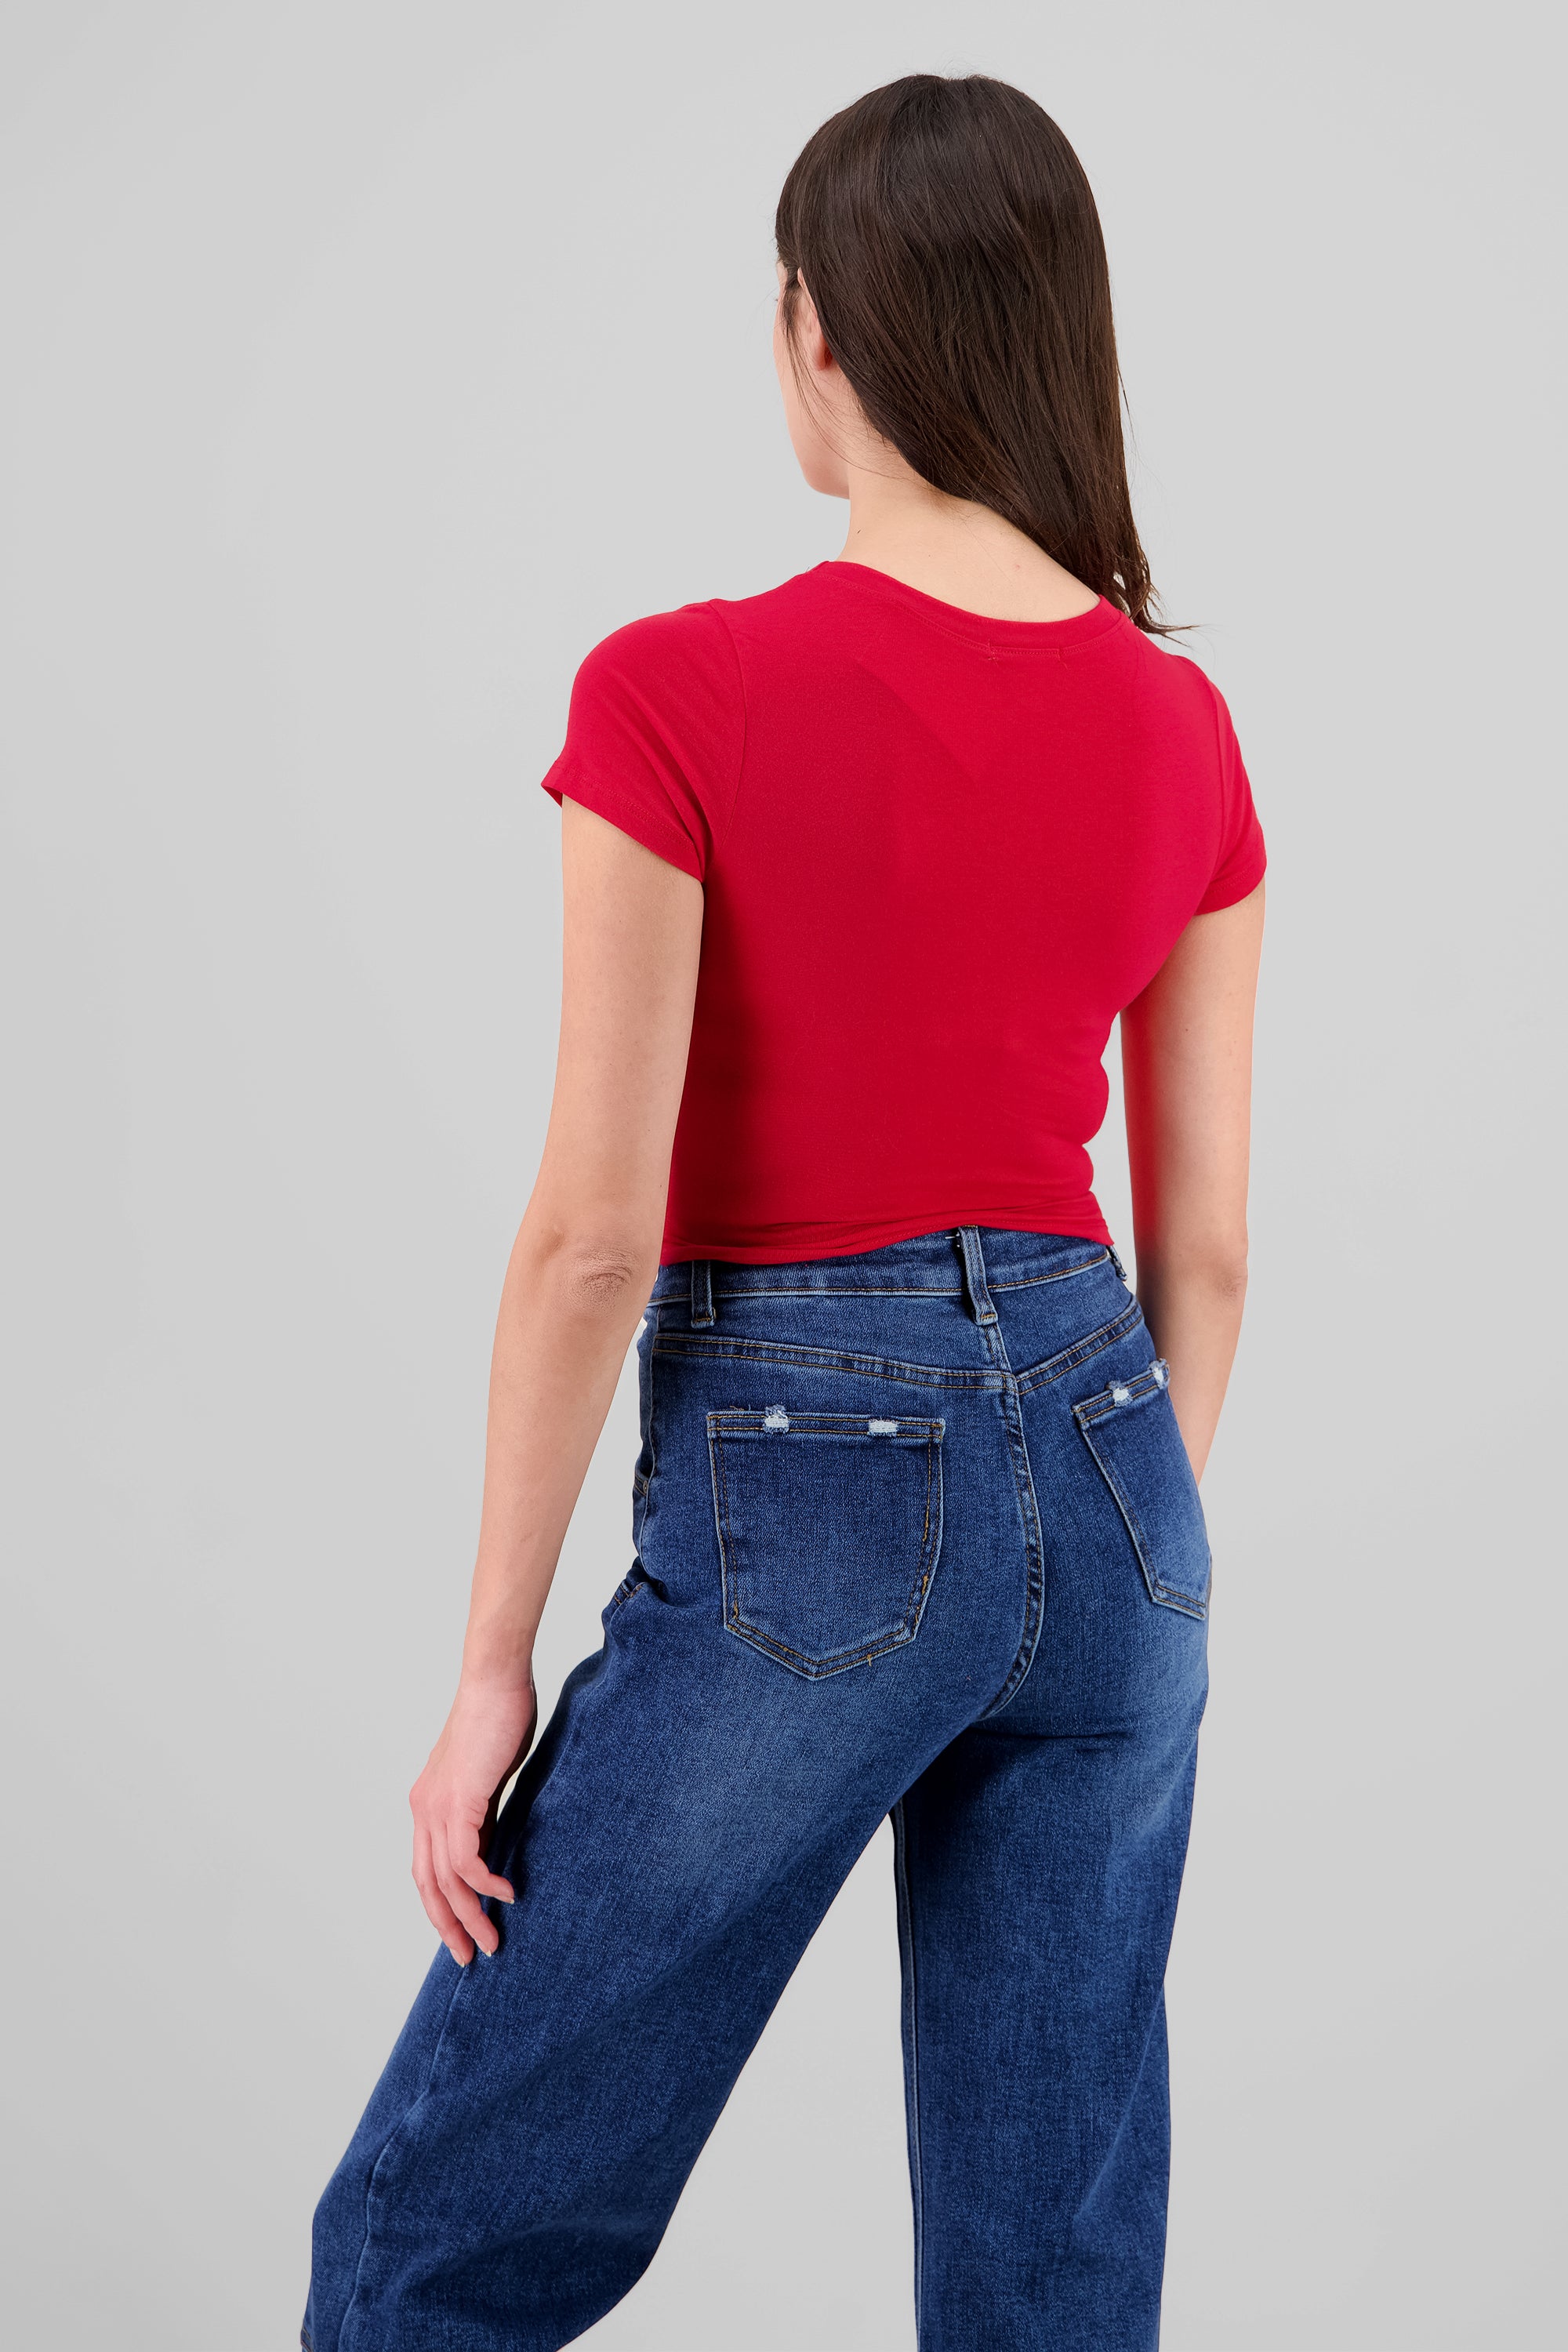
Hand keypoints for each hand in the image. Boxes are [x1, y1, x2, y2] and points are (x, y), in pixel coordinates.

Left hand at [409, 1669, 536, 1964]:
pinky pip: (466, 1859)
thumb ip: (486, 1809)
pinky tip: (507, 1895)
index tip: (463, 1933)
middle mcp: (424, 1808)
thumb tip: (498, 1842)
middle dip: (448, 1926)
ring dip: (469, 1915)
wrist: (496, 1679)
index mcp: (428, 1803)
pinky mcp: (459, 1800)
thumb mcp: (489, 1775)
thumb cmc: (499, 1717)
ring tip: (493, 1940)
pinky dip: (485, 1884)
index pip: (427, 1869)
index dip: (442, 1906)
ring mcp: (437, 1806)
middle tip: (471, 1956)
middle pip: (427, 1885)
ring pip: (445, 1880)